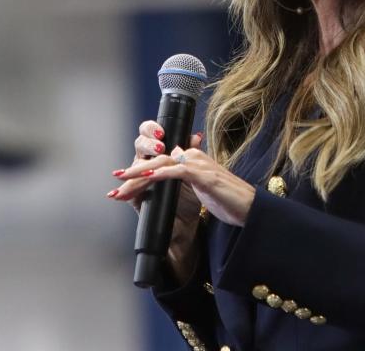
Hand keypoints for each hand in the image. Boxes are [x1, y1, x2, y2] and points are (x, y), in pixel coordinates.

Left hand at [107, 120, 255, 226]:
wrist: (249, 209)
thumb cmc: (227, 201)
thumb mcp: (199, 189)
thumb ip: (183, 180)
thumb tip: (165, 175)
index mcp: (191, 159)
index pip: (159, 160)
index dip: (138, 171)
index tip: (121, 184)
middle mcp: (193, 157)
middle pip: (156, 160)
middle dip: (133, 171)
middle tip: (115, 180)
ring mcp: (199, 164)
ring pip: (162, 163)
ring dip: (139, 172)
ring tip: (121, 181)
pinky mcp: (204, 175)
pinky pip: (177, 171)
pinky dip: (160, 174)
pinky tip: (146, 178)